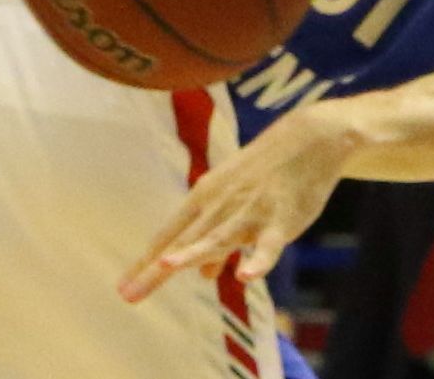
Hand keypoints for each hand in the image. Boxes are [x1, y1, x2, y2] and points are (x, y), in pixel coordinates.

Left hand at [120, 101, 351, 301]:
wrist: (309, 139)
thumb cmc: (266, 173)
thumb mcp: (234, 201)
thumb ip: (217, 241)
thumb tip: (203, 275)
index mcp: (205, 199)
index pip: (169, 236)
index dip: (146, 263)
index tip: (124, 288)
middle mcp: (220, 205)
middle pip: (184, 242)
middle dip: (156, 269)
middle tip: (129, 294)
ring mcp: (249, 212)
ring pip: (218, 238)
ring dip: (192, 253)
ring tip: (166, 267)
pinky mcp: (281, 220)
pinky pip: (268, 245)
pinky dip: (257, 261)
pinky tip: (245, 277)